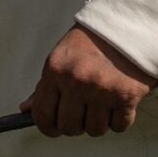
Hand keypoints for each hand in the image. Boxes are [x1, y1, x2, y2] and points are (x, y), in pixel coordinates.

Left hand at [22, 25, 154, 136]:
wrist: (131, 26)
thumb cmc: (92, 42)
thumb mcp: (62, 57)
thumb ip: (45, 85)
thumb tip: (26, 109)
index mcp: (56, 70)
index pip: (43, 115)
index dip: (48, 128)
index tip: (54, 129)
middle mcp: (77, 82)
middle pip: (69, 128)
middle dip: (76, 125)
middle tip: (84, 111)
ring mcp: (102, 90)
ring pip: (95, 130)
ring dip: (98, 122)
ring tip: (103, 103)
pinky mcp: (127, 96)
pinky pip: (118, 126)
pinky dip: (119, 120)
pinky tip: (118, 103)